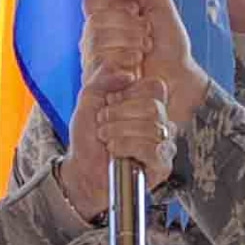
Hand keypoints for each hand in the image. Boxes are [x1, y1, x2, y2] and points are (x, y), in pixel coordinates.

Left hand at [58, 72, 174, 217]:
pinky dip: (127, 146)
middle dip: (120, 114)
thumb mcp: (89, 98)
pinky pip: (153, 149)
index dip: (129, 92)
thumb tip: (130, 74)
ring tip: (105, 138)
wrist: (81, 170)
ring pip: (153, 128)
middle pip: (154, 107)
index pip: (155, 87)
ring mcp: (164, 144)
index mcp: (147, 104)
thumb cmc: (88, 138)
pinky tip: (115, 151)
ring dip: (119, 131)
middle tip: (103, 123)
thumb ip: (105, 77)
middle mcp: (160, 122)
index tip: (110, 102)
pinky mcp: (162, 165)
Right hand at [81, 0, 209, 127]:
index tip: (136, 12)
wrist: (178, 78)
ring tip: (143, 54)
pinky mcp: (97, 82)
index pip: (92, 2)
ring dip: (127, 47)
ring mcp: (94, 60)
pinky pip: (97, 68)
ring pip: (95, 44)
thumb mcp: (160, 5)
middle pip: (94, 23)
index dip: (114, 5)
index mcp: (107, 16)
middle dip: (127, 28)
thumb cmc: (170, 45)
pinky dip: (120, 65)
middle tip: (147, 37)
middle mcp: (95, 37)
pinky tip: (134, 70)